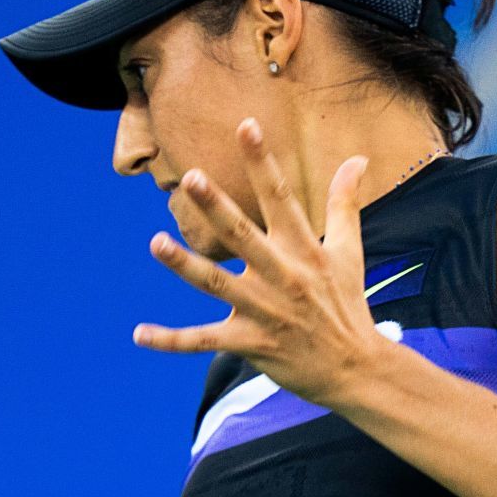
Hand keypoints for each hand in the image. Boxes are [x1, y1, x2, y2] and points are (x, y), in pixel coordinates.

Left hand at [134, 118, 391, 408]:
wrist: (355, 369)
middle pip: (243, 236)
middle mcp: (282, 276)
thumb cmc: (347, 305)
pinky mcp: (249, 343)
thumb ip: (346, 203)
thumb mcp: (350, 252)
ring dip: (185, 265)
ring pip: (217, 284)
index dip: (262, 162)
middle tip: (190, 177)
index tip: (246, 126)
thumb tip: (359, 159)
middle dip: (216, 207)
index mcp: (304, 249)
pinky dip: (170, 340)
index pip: (280, 197)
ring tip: (156, 243)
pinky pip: (203, 341)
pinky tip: (138, 334)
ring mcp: (263, 311)